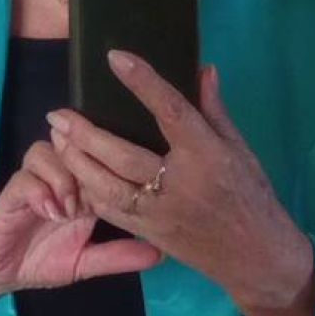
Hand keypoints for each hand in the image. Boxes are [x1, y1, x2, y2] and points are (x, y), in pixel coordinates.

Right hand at [0, 152, 162, 315]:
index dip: (116, 167)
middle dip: (90, 164)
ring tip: (70, 211)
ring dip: (65, 177)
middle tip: (96, 197)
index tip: (130, 186)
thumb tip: (161, 256)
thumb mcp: (87, 262)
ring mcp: (36, 182)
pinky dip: (41, 192)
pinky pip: (27, 177)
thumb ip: (119, 256)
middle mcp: (61, 178)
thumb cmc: (41, 260)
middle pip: (77, 145)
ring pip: (51, 151)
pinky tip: (51, 213)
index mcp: (84, 190)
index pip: (103, 160)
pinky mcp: (13, 192)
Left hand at [43, 53, 314, 315]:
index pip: (170, 110)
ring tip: (58, 142)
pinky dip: (90, 192)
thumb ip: (215, 111)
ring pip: (108, 186)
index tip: (115, 58)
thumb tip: (202, 69)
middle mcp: (180, 183)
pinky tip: (76, 174)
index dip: (142, 82)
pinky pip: (112, 212)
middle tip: (58, 114)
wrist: (256, 257)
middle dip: (85, 134)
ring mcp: (161, 212)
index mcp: (207, 155)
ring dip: (78, 163)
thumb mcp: (241, 150)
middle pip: (123, 154)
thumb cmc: (251, 198)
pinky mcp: (151, 234)